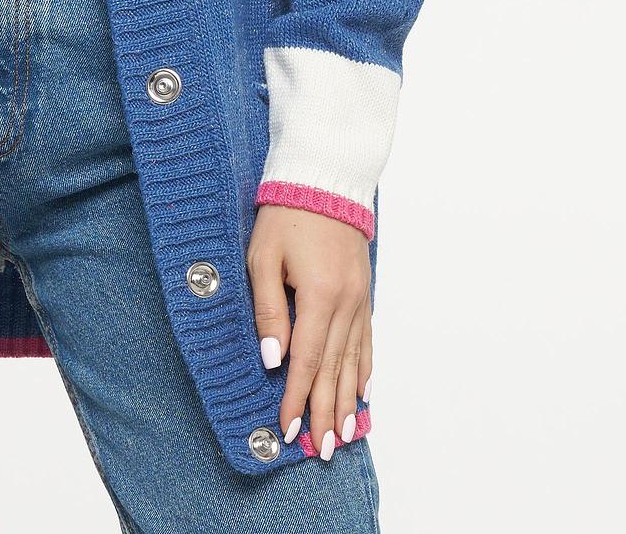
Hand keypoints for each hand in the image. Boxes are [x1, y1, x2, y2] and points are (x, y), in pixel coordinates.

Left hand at [246, 202, 371, 458]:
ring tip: (343, 435)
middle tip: (321, 451)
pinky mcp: (363, 293)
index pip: (306, 361)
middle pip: (334, 371)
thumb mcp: (263, 257)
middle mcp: (346, 304)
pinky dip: (364, 371)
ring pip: (354, 362)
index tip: (289, 430)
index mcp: (320, 296)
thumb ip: (268, 310)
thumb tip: (272, 360)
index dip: (298, 398)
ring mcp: (360, 300)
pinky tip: (363, 393)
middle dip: (326, 413)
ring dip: (348, 401)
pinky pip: (366, 341)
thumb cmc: (285, 215)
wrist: (324, 178)